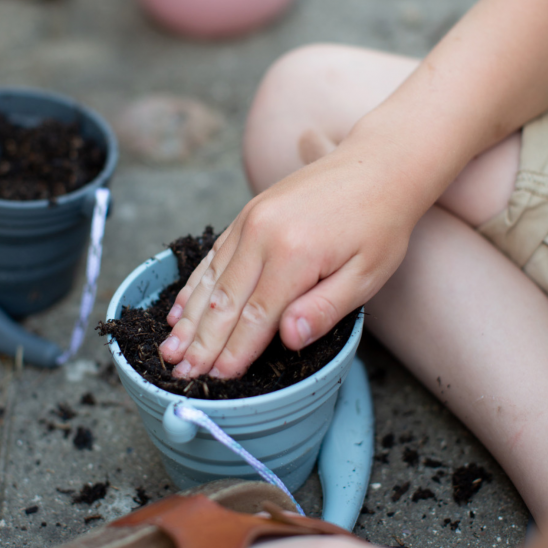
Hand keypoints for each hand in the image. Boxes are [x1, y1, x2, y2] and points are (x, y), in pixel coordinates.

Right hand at [159, 138, 417, 378]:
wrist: (378, 166)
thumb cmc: (379, 225)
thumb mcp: (367, 274)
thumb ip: (324, 308)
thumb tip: (287, 338)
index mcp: (294, 254)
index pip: (256, 317)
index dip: (234, 352)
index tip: (215, 381)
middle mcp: (262, 234)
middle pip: (225, 301)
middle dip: (202, 343)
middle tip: (180, 373)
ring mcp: (250, 219)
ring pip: (212, 280)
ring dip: (190, 319)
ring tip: (169, 348)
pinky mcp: (249, 212)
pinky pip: (214, 255)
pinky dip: (195, 285)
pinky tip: (181, 307)